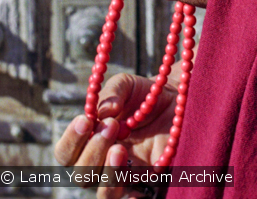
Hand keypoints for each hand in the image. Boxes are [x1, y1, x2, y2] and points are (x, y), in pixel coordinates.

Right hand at [54, 72, 176, 198]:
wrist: (174, 100)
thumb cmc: (142, 94)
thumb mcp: (126, 84)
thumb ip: (113, 92)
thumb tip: (106, 112)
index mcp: (88, 142)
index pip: (66, 154)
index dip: (71, 140)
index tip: (86, 120)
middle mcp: (101, 164)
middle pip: (82, 176)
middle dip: (93, 151)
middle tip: (112, 125)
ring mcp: (124, 176)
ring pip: (104, 193)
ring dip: (109, 172)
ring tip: (119, 148)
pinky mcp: (147, 183)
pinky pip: (135, 198)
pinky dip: (132, 196)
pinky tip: (137, 181)